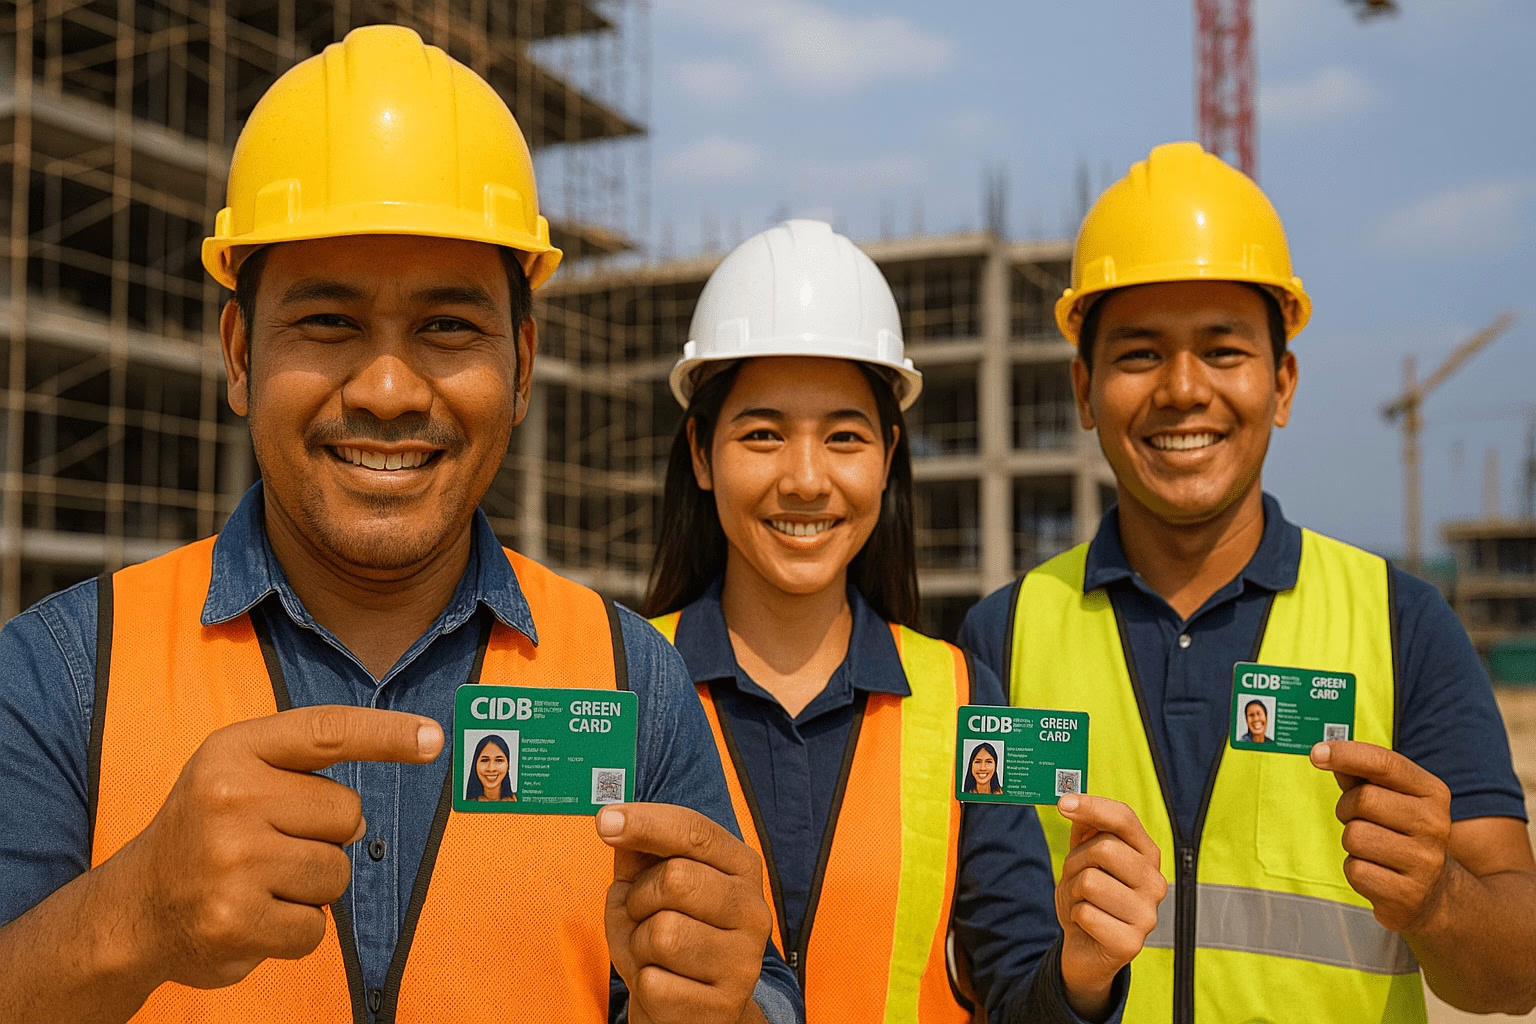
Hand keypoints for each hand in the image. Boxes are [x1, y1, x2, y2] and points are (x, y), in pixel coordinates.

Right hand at [115, 706, 442, 988]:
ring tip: (260, 881)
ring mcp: (230, 862)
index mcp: (232, 751)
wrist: (135, 908)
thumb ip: (305, 773)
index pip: (327, 732)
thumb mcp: (239, 773)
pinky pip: (317, 926)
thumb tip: (363, 821)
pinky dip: (296, 930)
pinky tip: (255, 916)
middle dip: (327, 837)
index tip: (435, 739)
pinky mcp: (234, 921)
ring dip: (312, 886)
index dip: (387, 735)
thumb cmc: (206, 830)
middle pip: (348, 815)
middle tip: (272, 846)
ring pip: (338, 873)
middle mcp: (229, 798)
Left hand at [598, 803, 771, 1023]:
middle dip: (640, 897)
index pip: (696, 831)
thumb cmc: (667, 934)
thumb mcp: (652, 886)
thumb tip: (613, 820)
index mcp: (742, 868)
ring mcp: (744, 961)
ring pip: (663, 935)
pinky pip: (654, 984)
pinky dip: (643, 984)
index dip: (648, 823)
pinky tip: (664, 984)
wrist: (692, 1008)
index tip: (606, 821)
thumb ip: (640, 852)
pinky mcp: (725, 1005)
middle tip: (640, 914)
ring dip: (639, 944)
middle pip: (676, 879)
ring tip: (653, 953)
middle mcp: (754, 910)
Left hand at [1055, 794, 1167, 1020]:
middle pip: (1103, 849)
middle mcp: (1155, 882)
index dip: (1093, 806)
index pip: (1124, 818)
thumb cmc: (1088, 896)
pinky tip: (1086, 925)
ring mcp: (1148, 915)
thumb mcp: (1085, 856)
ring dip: (1073, 892)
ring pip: (1090, 882)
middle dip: (1076, 862)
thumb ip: (1085, 827)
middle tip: (1076, 879)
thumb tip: (1074, 800)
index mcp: (1147, 855)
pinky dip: (1075, 917)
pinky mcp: (1131, 943)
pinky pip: (1085, 914)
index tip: (1063, 804)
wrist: (1087, 947)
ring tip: (1082, 903)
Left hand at [1312, 740, 1453, 933]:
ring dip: (1351, 843)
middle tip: (1358, 820)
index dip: (1347, 754)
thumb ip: (1360, 774)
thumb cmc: (1400, 834)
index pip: (1386, 763)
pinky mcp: (1408, 894)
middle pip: (1363, 799)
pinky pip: (1356, 870)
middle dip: (1347, 808)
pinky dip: (1356, 870)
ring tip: (1372, 849)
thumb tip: (1325, 751)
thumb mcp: (1391, 799)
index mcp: (1433, 793)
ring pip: (1355, 836)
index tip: (1316, 753)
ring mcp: (1425, 862)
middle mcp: (1435, 824)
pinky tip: (1377, 873)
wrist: (1433, 894)